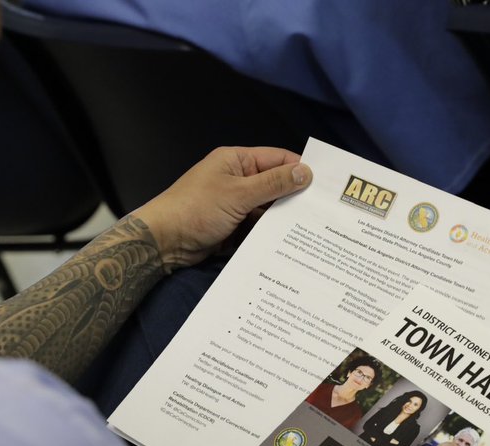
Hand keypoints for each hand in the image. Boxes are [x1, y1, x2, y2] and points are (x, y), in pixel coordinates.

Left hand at [133, 146, 311, 268]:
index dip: (301, 170)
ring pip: (268, 208)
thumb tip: (306, 172)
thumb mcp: (238, 194)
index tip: (325, 186)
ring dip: (284, 218)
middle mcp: (238, 179)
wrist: (164, 242)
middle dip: (296, 197)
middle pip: (275, 184)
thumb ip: (273, 184)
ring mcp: (236, 204)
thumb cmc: (196, 209)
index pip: (277, 159)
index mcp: (237, 161)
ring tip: (313, 229)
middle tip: (324, 211)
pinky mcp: (233, 226)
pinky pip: (258, 226)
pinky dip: (271, 232)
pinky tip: (290, 242)